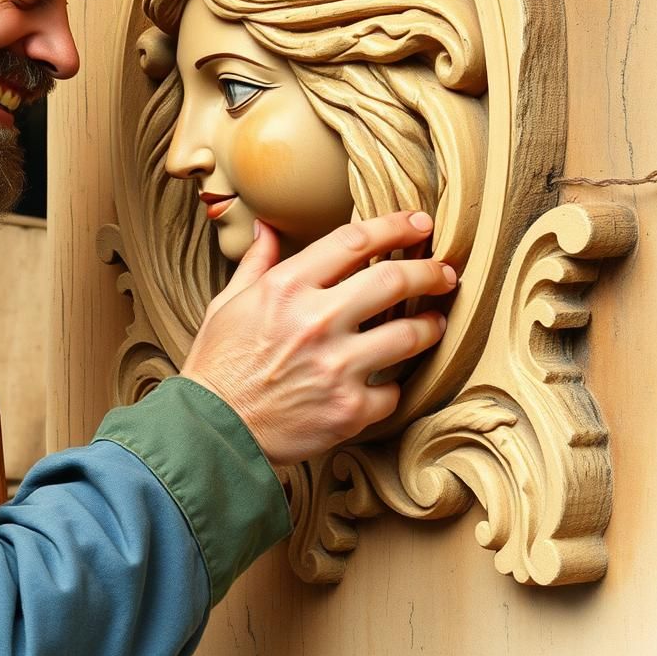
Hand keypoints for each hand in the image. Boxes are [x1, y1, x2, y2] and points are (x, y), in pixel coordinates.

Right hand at [180, 211, 456, 465]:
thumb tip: (266, 228)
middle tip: (444, 272)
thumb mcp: (226, 304)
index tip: (418, 224)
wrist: (212, 431)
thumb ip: (256, 263)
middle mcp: (316, 321)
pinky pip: (394, 391)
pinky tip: (389, 380)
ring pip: (410, 334)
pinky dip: (393, 386)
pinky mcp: (349, 410)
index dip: (395, 226)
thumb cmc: (218, 365)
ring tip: (435, 321)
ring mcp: (336, 366)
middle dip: (429, 270)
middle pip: (395, 280)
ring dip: (430, 324)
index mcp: (286, 287)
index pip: (354, 241)